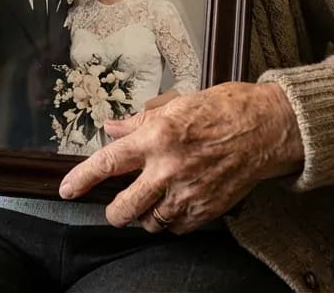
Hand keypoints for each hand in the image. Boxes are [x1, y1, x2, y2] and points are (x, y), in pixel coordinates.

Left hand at [59, 82, 303, 233]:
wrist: (267, 127)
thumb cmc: (223, 108)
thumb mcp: (176, 104)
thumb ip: (140, 121)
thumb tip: (111, 128)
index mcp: (158, 137)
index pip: (108, 163)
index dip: (82, 179)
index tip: (66, 191)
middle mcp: (169, 168)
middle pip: (124, 208)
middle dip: (115, 211)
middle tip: (118, 205)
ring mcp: (189, 193)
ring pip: (150, 222)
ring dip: (146, 215)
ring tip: (155, 199)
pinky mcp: (208, 210)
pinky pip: (177, 228)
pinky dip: (172, 221)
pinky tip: (178, 203)